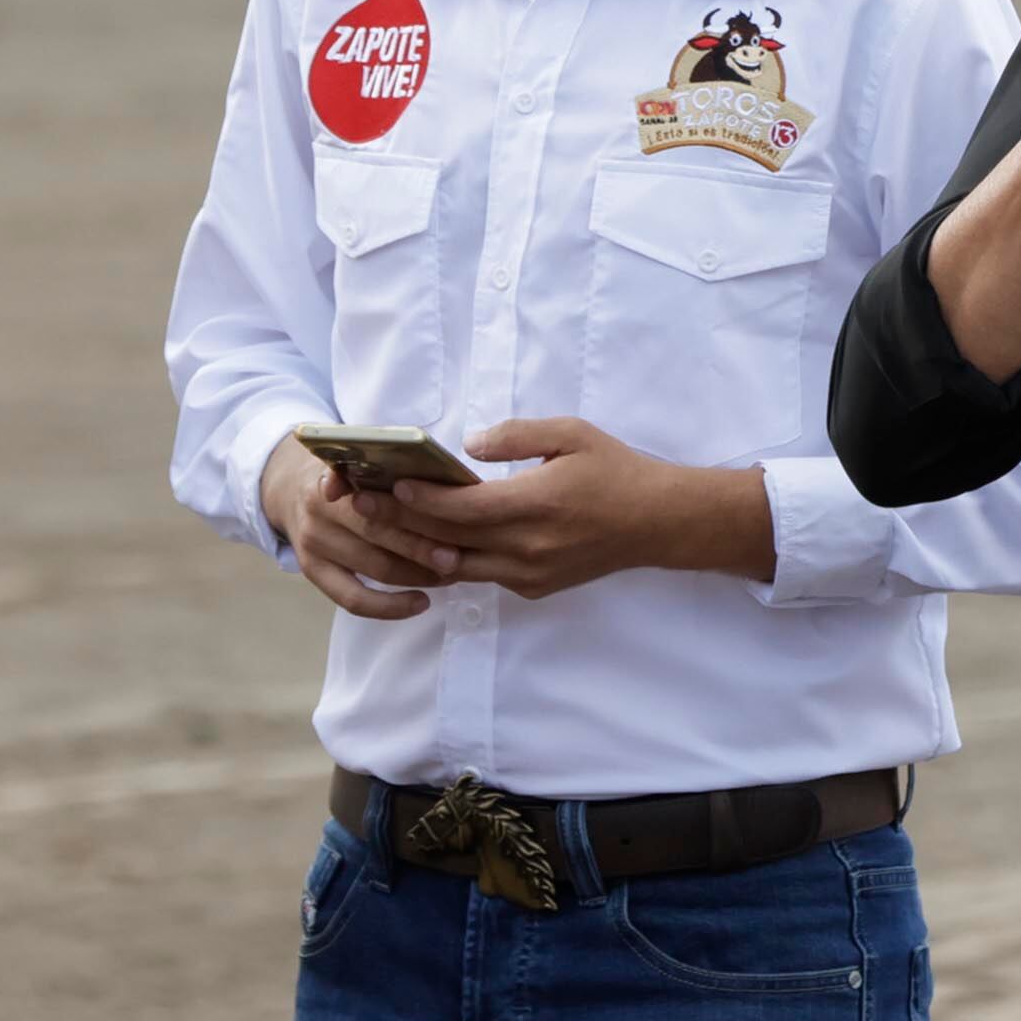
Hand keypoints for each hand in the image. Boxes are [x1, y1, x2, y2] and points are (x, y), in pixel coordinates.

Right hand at [259, 436, 448, 620]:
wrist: (287, 491)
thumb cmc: (346, 475)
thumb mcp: (360, 460)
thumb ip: (392, 469)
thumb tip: (450, 486)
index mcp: (336, 474)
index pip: (376, 495)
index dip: (412, 510)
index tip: (449, 516)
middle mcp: (319, 509)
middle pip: (378, 533)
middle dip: (423, 548)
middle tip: (457, 557)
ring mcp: (314, 543)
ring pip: (374, 568)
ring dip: (417, 576)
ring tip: (451, 575)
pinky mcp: (313, 571)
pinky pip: (353, 600)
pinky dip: (390, 607)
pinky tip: (421, 604)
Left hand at [348, 418, 772, 601]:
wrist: (658, 522)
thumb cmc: (616, 470)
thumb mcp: (571, 433)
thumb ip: (515, 434)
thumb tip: (466, 445)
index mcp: (536, 504)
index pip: (461, 508)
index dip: (419, 499)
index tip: (387, 484)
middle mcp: (528, 547)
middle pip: (447, 540)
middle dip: (401, 522)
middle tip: (362, 504)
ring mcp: (530, 574)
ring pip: (457, 567)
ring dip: (418, 548)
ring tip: (385, 527)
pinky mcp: (534, 588)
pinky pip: (481, 576)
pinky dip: (452, 561)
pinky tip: (429, 543)